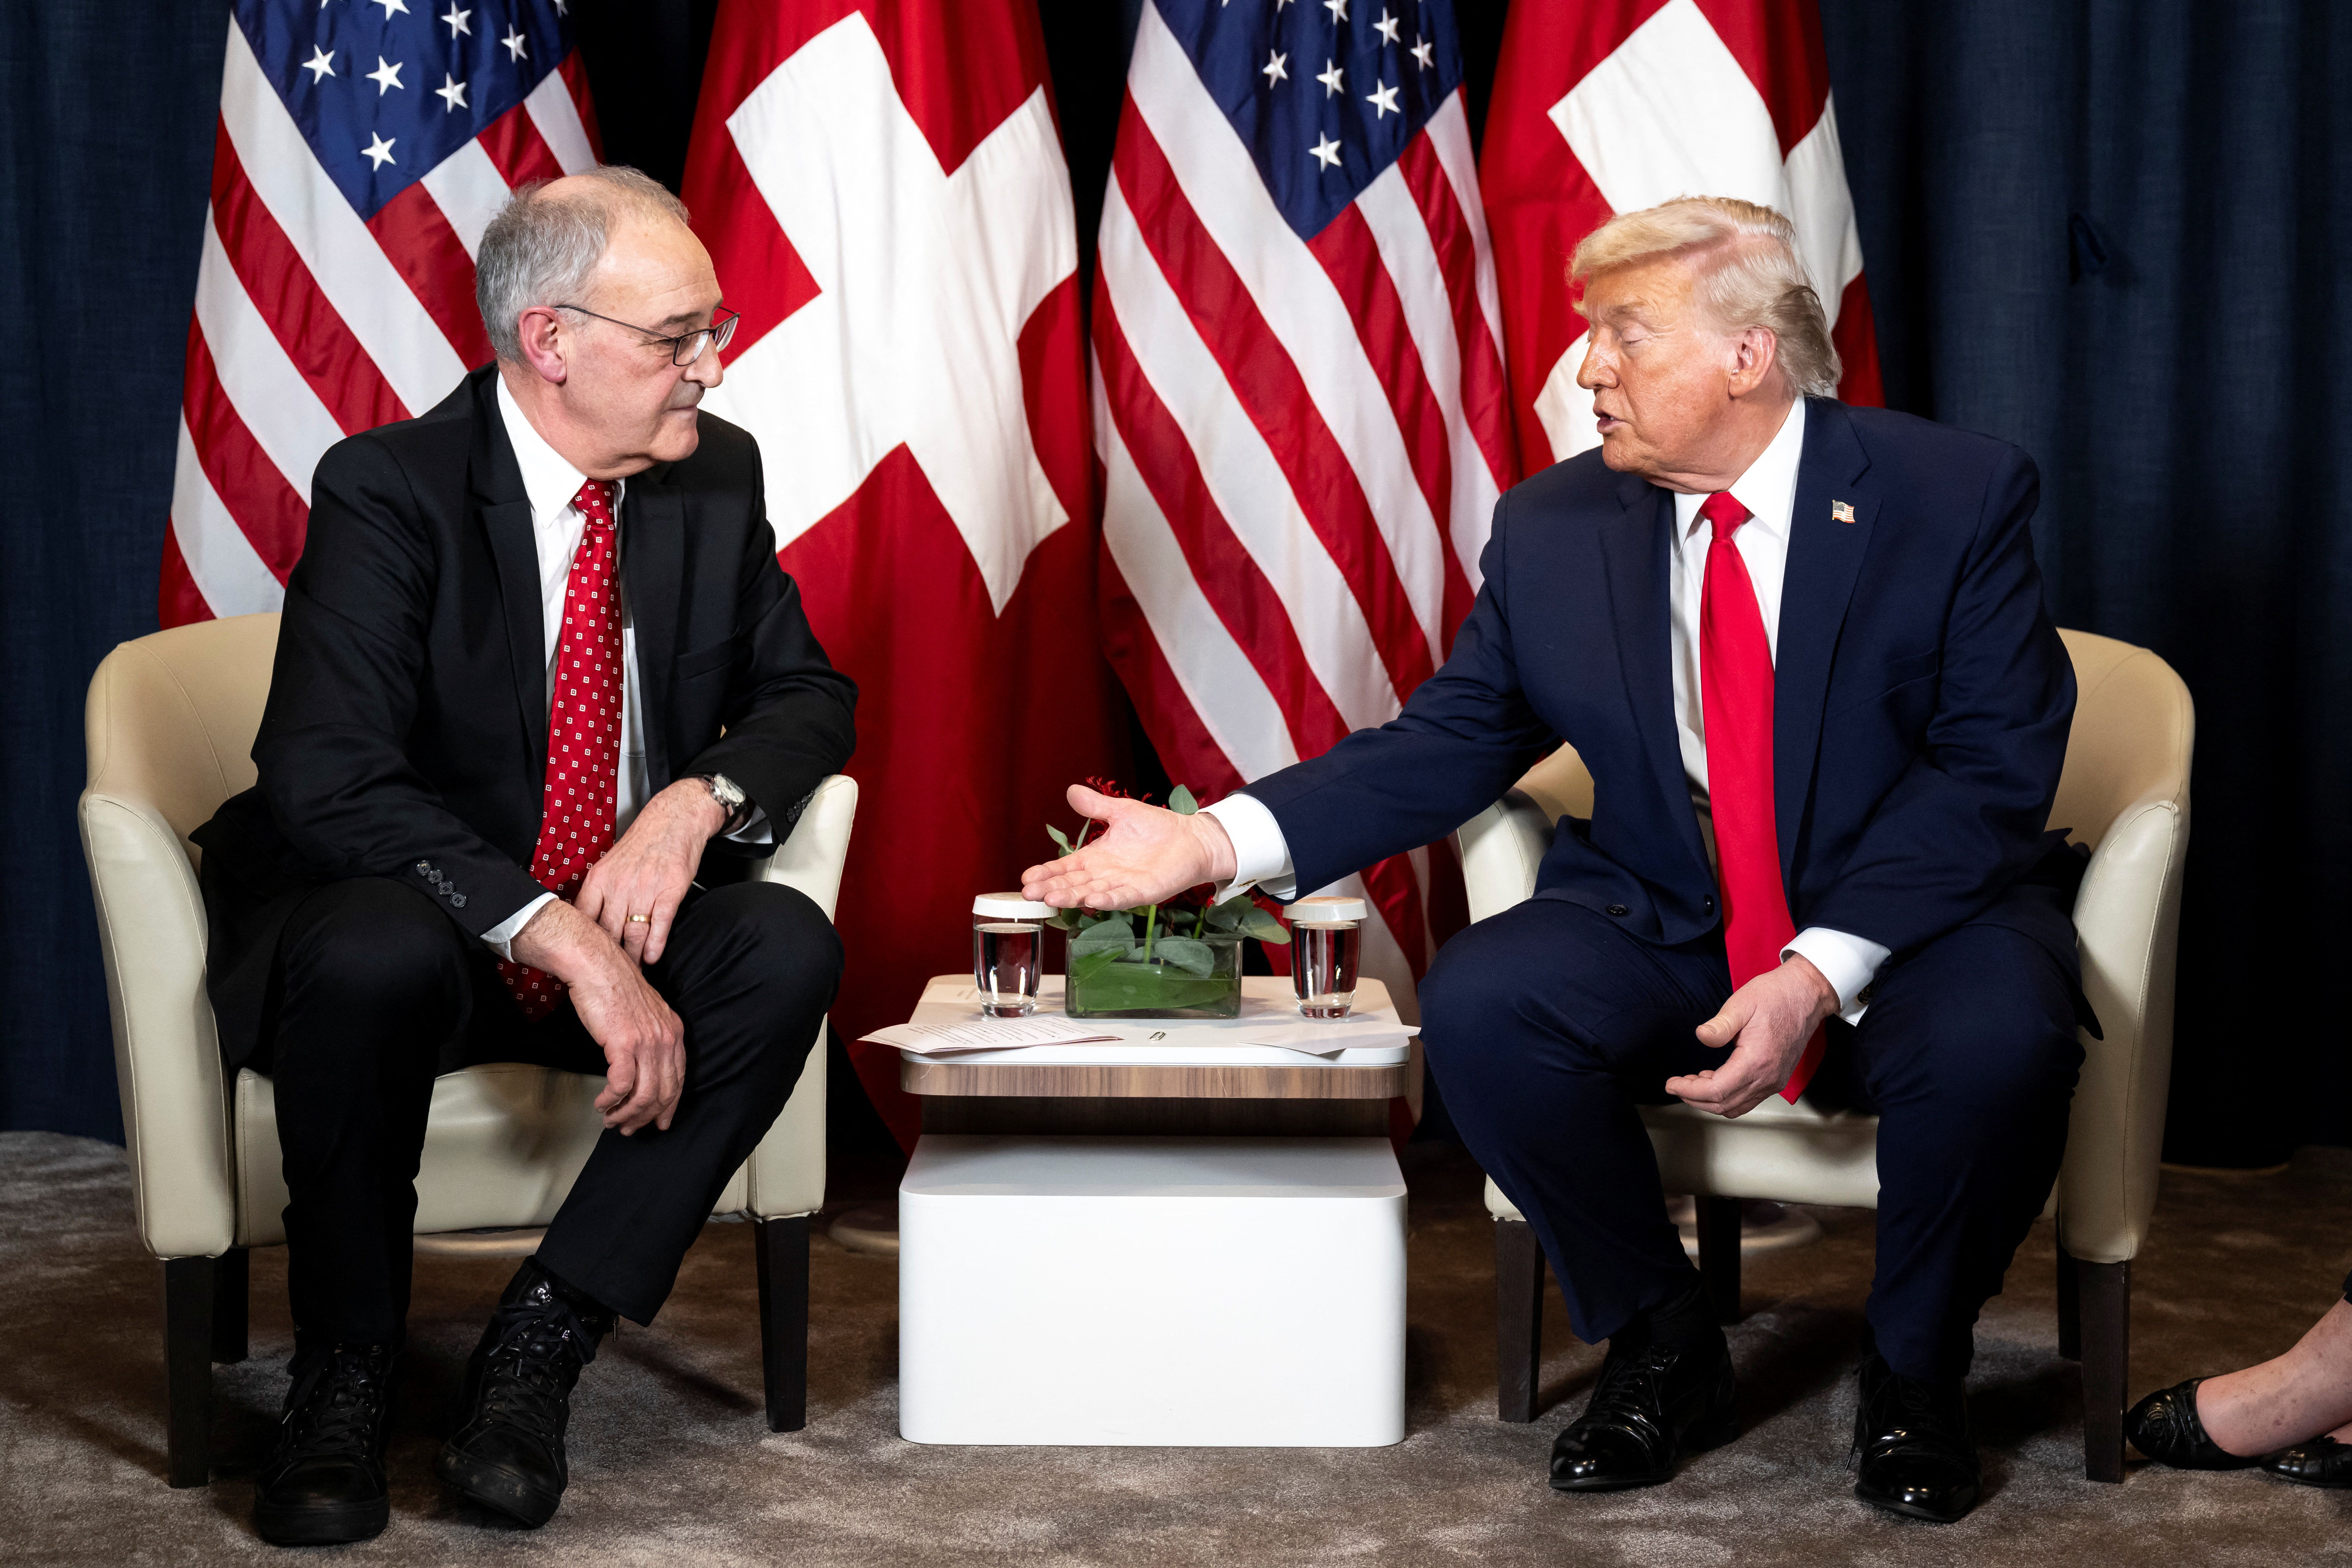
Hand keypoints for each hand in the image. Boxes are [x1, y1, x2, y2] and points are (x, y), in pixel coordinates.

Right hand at [512, 900, 685, 1133]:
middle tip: (628, 1128)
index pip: (679, 1079)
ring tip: (612, 1119)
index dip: (669, 1106)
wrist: (596, 965)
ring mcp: (647, 1042)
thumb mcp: (643, 1013)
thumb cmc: (613, 986)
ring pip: (644, 1095)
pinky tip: (603, 1103)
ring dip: (626, 1114)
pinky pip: (622, 1086)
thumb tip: (643, 1066)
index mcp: (673, 1031)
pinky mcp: (624, 1044)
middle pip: (664, 1092)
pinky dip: (612, 1100)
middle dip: (645, 1117)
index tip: (659, 1122)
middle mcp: (665, 1038)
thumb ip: (648, 1038)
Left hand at [576, 778, 725, 964]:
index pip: (584, 918)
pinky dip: (655, 944)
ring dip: (633, 957)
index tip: (582, 960)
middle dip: (608, 957)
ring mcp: (645, 889)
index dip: (582, 943)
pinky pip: (659, 924)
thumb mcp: (610, 864)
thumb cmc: (642, 844)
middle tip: (607, 976)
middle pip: (608, 932)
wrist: (674, 820)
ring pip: (633, 932)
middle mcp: (619, 885)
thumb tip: (586, 923)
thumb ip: (599, 893)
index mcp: (600, 879)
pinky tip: (652, 958)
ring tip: (632, 973)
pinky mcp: (670, 891)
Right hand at [1019, 784, 1237, 908]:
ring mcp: (1122, 885)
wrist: (1190, 838)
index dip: (1046, 873)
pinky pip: (1122, 898)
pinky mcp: (1143, 892)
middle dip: (1051, 888)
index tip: (1026, 878)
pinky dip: (1107, 900)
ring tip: (1052, 899)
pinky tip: (1092, 901)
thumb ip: (1095, 806)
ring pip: (1091, 893)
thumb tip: (1071, 790)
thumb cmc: (1156, 827)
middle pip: (1072, 884)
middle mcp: (1104, 875)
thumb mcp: (1121, 811)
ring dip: (1072, 897)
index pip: (1065, 867)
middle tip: (1029, 893)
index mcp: (1096, 857)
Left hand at [1664, 955, 1840, 1119]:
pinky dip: (1728, 1095)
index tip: (1672, 1084)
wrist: (1806, 994)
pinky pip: (1748, 1098)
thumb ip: (1720, 1025)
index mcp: (1757, 1061)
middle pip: (1725, 1104)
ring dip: (1711, 1099)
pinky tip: (1715, 1078)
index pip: (1717, 1090)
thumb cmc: (1777, 996)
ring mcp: (1775, 1081)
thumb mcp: (1742, 1003)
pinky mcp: (1777, 1078)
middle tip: (1678, 1084)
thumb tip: (1701, 1036)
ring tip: (1693, 1082)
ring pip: (1736, 1106)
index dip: (1689, 1091)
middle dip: (1695, 1098)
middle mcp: (1768, 1078)